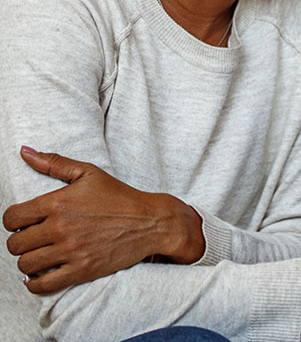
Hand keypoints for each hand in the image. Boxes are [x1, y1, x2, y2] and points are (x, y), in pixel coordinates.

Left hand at [3, 147, 203, 293]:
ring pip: (26, 265)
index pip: (11, 218)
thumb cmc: (119, 196)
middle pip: (15, 244)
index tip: (25, 221)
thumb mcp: (89, 173)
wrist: (149, 221)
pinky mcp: (80, 270)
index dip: (14, 220)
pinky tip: (44, 273)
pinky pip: (42, 285)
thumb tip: (24, 151)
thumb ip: (54, 163)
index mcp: (58, 203)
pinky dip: (36, 283)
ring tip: (41, 254)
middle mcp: (61, 228)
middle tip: (35, 237)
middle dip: (21, 241)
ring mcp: (70, 251)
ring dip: (29, 260)